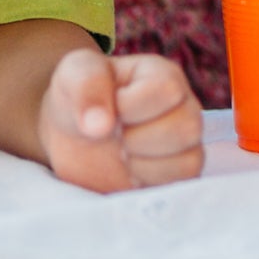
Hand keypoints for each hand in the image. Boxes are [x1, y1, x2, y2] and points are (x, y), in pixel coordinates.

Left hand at [38, 49, 203, 191]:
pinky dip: (151, 183)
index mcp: (162, 75)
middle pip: (187, 127)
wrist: (68, 135)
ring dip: (143, 165)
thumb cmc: (76, 96)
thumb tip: (100, 126)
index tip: (109, 110)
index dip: (132, 106)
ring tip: (121, 155)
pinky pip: (184, 183)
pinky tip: (129, 172)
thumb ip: (87, 86)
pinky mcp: (177, 174)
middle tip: (115, 137)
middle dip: (138, 140)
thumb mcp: (72, 75)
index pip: (167, 90)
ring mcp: (184, 142)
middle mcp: (183, 106)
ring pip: (189, 160)